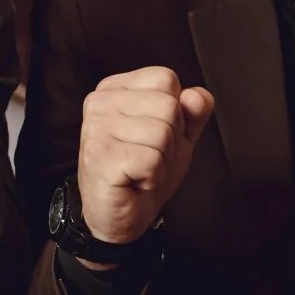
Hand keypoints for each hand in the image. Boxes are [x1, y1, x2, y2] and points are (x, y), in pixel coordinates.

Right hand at [73, 68, 214, 248]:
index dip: (175, 113)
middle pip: (168, 106)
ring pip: (162, 134)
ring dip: (161, 161)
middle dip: (170, 140)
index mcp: (115, 89)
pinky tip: (134, 180)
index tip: (154, 135)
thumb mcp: (177, 137)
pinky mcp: (99, 156)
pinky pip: (151, 160)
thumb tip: (198, 95)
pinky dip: (152, 177)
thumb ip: (192, 113)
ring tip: (140, 169)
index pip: (165, 79)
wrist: (119, 215)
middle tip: (147, 156)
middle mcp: (100, 102)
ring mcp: (96, 128)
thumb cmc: (142, 172)